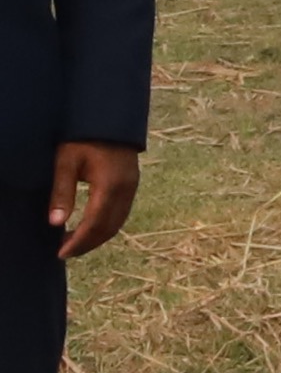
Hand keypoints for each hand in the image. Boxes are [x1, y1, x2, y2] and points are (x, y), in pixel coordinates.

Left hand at [47, 141, 133, 260]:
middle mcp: (126, 189)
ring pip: (117, 223)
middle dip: (87, 244)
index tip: (61, 253)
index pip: (94, 223)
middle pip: (109, 228)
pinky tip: (88, 225)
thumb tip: (56, 223)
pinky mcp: (131, 184)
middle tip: (64, 252)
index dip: (78, 241)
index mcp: (110, 185)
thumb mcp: (66, 162)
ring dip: (96, 237)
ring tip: (73, 242)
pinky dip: (104, 226)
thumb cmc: (83, 138)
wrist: (109, 119)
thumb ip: (62, 193)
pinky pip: (120, 213)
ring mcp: (132, 187)